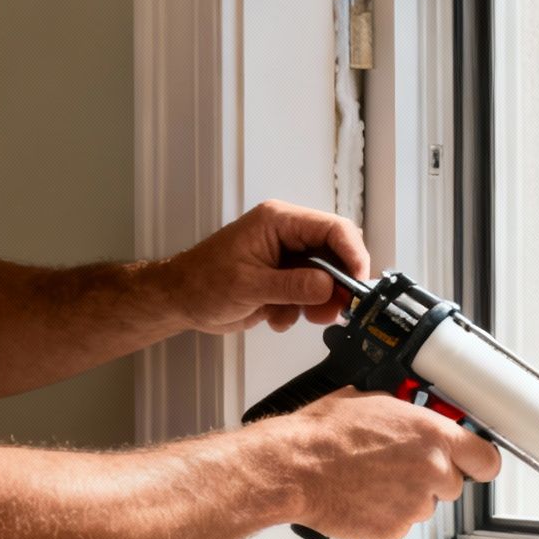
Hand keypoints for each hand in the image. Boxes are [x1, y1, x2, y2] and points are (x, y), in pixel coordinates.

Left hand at [162, 201, 372, 334]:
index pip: (333, 229)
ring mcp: (288, 258)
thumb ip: (293, 286)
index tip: (359, 284)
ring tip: (303, 317)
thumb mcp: (248, 286)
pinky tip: (276, 316)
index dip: (353, 255)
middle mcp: (288, 235)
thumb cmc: (201, 283)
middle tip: (335, 310)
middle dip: (338, 285)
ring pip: (327, 278)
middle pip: (335, 254)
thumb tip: (330, 286)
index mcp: (279, 221)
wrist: (180, 301)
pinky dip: (301, 311)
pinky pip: (311, 294)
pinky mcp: (285, 279)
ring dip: (319, 303)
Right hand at [278, 389, 502, 538]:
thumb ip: (409, 417)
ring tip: (372, 479)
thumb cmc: (325, 434)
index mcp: (434, 436)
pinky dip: (386, 514)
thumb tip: (414, 419)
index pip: (486, 458)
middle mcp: (432, 472)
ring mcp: (414, 505)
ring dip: (407, 496)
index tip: (475, 462)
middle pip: (453, 483)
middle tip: (400, 466)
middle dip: (432, 477)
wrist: (295, 468)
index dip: (479, 461)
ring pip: (425, 505)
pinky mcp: (393, 530)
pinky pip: (400, 523)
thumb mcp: (376, 403)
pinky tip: (363, 497)